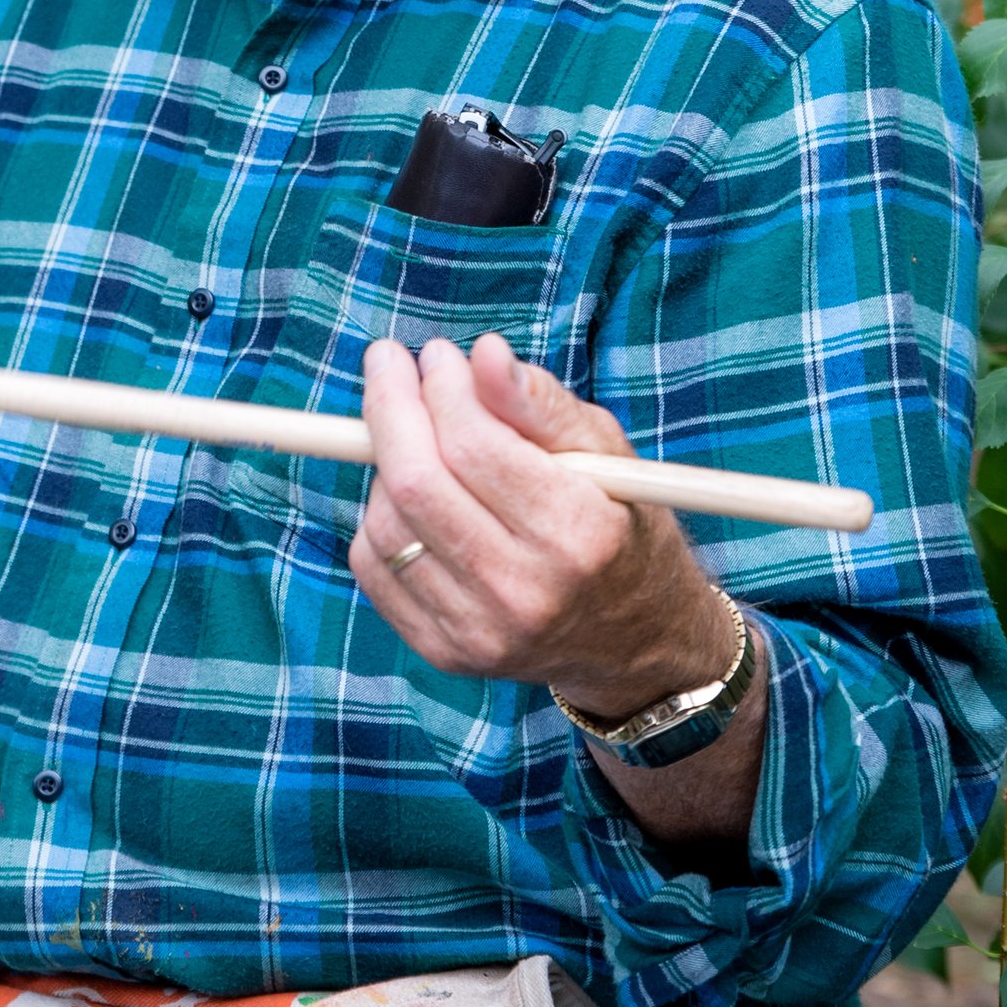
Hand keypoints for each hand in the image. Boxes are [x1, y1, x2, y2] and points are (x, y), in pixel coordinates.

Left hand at [349, 332, 734, 718]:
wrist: (632, 636)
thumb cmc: (616, 522)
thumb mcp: (605, 451)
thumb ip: (541, 401)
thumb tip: (483, 354)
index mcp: (578, 534)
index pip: (474, 446)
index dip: (441, 387)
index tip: (437, 355)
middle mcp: (526, 591)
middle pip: (418, 483)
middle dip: (390, 407)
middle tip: (388, 363)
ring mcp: (480, 631)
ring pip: (387, 522)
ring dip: (386, 460)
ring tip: (413, 432)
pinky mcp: (444, 652)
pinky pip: (373, 567)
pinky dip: (378, 514)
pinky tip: (408, 492)